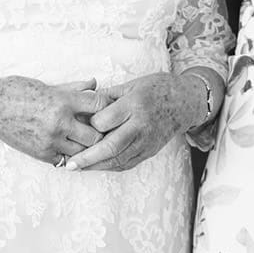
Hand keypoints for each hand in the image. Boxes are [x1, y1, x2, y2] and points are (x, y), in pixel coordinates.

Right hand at [0, 76, 104, 165]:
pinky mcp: (43, 154)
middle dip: (100, 132)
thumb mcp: (47, 86)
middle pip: (96, 135)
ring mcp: (51, 141)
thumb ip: (74, 88)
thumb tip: (94, 84)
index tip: (106, 108)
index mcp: (62, 101)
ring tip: (84, 140)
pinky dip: (69, 155)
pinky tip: (68, 147)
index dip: (106, 107)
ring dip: (85, 146)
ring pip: (83, 151)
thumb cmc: (17, 92)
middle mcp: (60, 122)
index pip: (99, 105)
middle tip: (100, 129)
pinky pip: (66, 160)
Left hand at [67, 72, 199, 171]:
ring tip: (76, 167)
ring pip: (118, 160)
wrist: (185, 102)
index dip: (89, 124)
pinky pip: (127, 163)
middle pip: (111, 147)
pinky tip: (95, 166)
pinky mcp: (149, 151)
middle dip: (88, 158)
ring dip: (96, 166)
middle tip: (69, 164)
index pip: (105, 121)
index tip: (77, 123)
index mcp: (134, 105)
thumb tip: (83, 102)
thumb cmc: (156, 88)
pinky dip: (109, 167)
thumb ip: (107, 95)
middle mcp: (141, 126)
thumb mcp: (131, 85)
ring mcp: (146, 142)